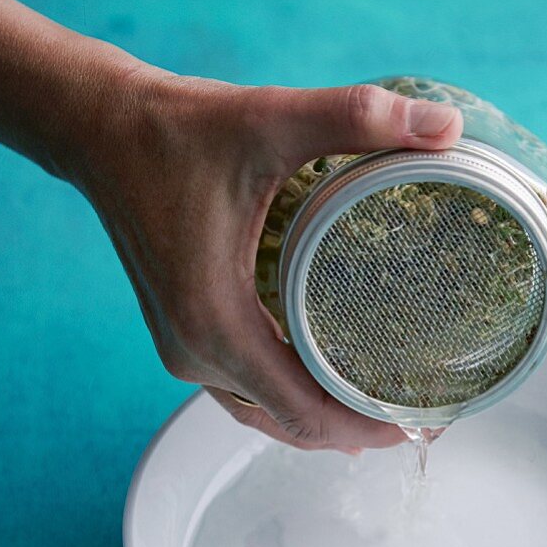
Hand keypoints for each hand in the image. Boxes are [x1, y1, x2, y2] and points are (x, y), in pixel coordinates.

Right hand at [79, 71, 462, 450]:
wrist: (100, 128)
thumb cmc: (173, 131)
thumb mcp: (269, 118)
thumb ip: (355, 117)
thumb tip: (447, 124)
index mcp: (216, 323)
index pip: (305, 414)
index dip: (369, 428)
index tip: (426, 425)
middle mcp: (195, 353)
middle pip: (291, 426)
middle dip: (359, 429)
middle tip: (425, 417)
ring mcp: (185, 349)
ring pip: (268, 413)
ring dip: (326, 417)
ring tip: (389, 405)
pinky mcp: (186, 334)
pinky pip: (249, 390)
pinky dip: (294, 395)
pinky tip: (334, 382)